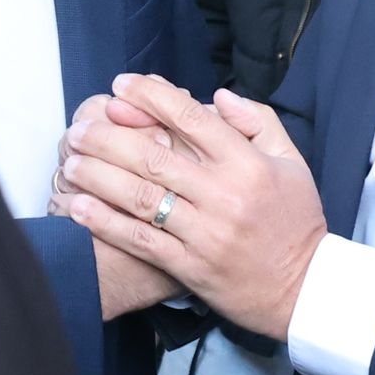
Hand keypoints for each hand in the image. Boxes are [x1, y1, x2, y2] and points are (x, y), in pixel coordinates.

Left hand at [54, 78, 325, 338]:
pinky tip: (78, 207)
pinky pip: (140, 240)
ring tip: (70, 162)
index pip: (190, 118)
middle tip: (80, 127)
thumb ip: (259, 121)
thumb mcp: (292, 163)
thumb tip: (217, 96)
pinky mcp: (189, 266)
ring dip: (98, 176)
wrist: (304, 289)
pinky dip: (105, 222)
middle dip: (108, 136)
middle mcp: (223, 195)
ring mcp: (204, 233)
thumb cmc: (296, 222)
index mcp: (247, 164)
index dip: (150, 96)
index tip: (121, 85)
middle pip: (153, 155)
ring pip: (140, 197)